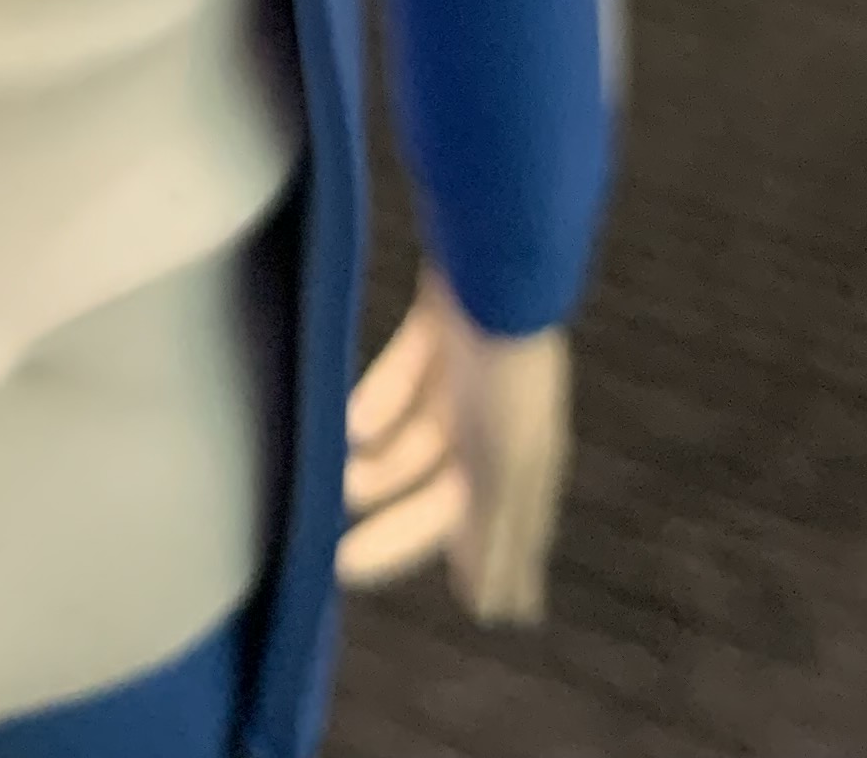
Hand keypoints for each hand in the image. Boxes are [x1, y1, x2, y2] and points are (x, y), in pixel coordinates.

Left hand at [336, 264, 569, 622]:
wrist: (493, 260)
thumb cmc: (503, 373)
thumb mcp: (501, 466)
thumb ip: (494, 532)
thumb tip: (493, 607)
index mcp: (527, 460)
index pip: (497, 530)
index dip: (470, 564)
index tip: (445, 604)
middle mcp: (502, 418)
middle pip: (449, 487)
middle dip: (400, 522)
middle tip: (341, 561)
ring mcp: (472, 369)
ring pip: (421, 432)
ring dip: (382, 464)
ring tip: (338, 483)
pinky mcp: (443, 322)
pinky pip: (409, 370)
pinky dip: (383, 396)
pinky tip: (353, 421)